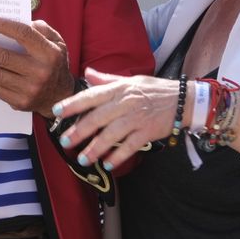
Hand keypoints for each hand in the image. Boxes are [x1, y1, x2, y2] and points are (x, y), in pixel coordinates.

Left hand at [0, 18, 74, 114]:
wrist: (61, 96)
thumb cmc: (55, 63)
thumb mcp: (57, 42)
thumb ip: (41, 28)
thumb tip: (20, 21)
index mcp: (49, 53)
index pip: (22, 34)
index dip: (2, 26)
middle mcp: (40, 71)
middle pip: (3, 57)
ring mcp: (30, 89)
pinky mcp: (21, 102)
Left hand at [52, 68, 184, 170]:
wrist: (183, 100)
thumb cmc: (153, 89)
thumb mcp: (129, 80)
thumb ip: (106, 80)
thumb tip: (86, 73)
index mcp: (117, 89)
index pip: (90, 96)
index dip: (72, 104)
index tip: (56, 111)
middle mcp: (124, 103)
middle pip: (97, 118)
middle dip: (79, 131)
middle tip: (64, 141)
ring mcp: (136, 119)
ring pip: (111, 135)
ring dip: (95, 148)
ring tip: (82, 158)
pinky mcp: (147, 132)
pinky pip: (129, 146)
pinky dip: (118, 157)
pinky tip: (107, 165)